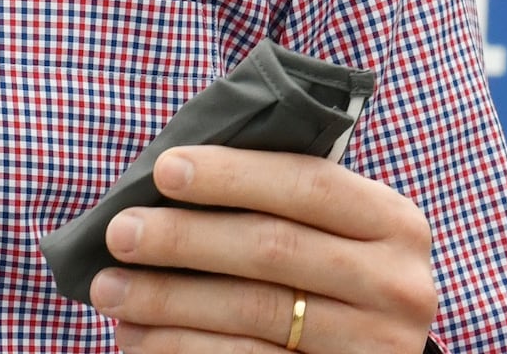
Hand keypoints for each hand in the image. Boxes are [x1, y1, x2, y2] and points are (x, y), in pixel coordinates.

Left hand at [90, 146, 437, 352]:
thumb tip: (169, 174)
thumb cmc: (332, 274)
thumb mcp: (333, 229)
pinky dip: (185, 349)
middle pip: (273, 249)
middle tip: (120, 233)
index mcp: (393, 222)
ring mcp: (375, 344)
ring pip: (255, 313)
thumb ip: (279, 197)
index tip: (163, 170)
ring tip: (111, 291)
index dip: (232, 175)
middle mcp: (396, 284)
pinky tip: (139, 338)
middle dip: (185, 237)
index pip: (306, 184)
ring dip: (170, 301)